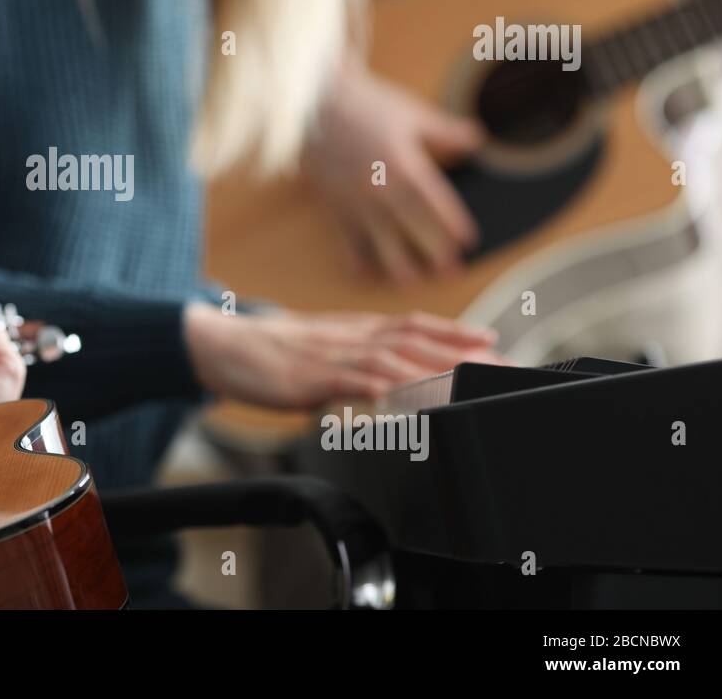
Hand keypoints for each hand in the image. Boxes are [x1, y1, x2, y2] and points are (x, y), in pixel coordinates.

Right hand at [184, 303, 505, 407]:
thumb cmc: (269, 355)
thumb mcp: (320, 355)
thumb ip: (354, 365)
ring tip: (468, 378)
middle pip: (415, 339)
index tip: (493, 340)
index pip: (413, 326)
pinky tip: (404, 395)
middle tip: (501, 364)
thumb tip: (386, 380)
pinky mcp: (310, 376)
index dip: (454, 330)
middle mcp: (350, 336)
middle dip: (461, 352)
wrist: (221, 346)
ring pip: (391, 356)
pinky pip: (352, 380)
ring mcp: (331, 354)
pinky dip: (381, 386)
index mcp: (354, 330)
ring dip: (434, 367)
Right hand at [301, 67, 482, 281]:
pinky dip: (352, 256)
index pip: (434, 199)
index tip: (468, 241)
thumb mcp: (411, 113)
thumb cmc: (367, 104)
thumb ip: (445, 131)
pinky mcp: (331, 201)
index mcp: (404, 162)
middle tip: (450, 272)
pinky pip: (343, 234)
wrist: (315, 101)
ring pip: (378, 235)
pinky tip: (363, 274)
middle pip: (411, 223)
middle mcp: (379, 185)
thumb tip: (478, 139)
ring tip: (410, 282)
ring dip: (394, 261)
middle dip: (432, 248)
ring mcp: (353, 196)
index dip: (452, 221)